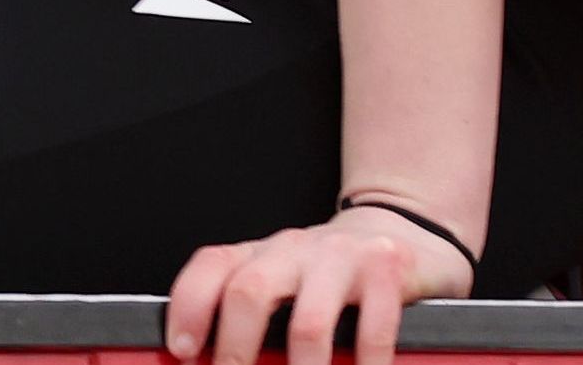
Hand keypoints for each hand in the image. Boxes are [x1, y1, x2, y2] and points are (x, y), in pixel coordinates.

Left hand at [164, 202, 473, 364]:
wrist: (400, 230)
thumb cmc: (330, 272)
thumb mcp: (285, 283)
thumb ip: (254, 315)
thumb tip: (213, 360)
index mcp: (259, 253)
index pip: (210, 268)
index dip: (189, 308)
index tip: (182, 352)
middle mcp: (293, 249)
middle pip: (249, 291)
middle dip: (235, 348)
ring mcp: (340, 257)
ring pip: (308, 322)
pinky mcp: (387, 270)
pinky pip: (373, 329)